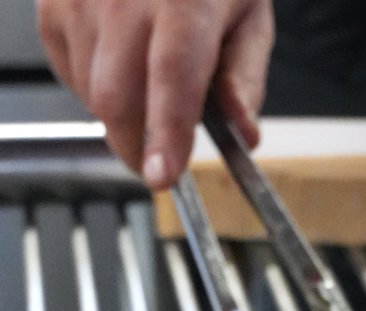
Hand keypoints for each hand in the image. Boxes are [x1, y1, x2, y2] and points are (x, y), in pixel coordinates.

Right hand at [37, 0, 273, 189]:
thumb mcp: (247, 15)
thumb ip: (245, 78)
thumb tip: (243, 134)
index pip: (172, 74)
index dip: (166, 132)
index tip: (163, 175)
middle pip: (116, 98)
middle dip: (136, 146)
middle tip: (160, 158)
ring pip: (91, 93)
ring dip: (120, 113)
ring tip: (146, 82)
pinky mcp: (54, 4)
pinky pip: (69, 72)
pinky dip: (95, 86)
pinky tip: (120, 62)